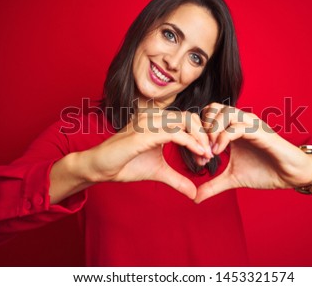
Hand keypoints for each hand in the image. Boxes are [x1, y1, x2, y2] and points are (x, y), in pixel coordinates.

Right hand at [82, 108, 212, 198]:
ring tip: (205, 157)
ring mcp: (149, 122)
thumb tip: (195, 193)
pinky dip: (190, 142)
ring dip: (200, 139)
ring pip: (186, 121)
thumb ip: (177, 179)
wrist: (101, 168)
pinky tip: (199, 154)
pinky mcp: (145, 132)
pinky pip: (175, 133)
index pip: (189, 120)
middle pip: (191, 117)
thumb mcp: (159, 172)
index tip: (207, 156)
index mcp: (159, 122)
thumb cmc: (126, 165)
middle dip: (205, 136)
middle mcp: (155, 117)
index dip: (201, 136)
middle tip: (210, 156)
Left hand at [195, 103, 311, 202]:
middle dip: (202, 128)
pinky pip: (237, 126)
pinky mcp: (260, 132)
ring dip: (212, 131)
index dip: (197, 132)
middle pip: (212, 107)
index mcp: (232, 129)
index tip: (196, 155)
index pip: (207, 115)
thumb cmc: (264, 171)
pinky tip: (218, 153)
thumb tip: (195, 198)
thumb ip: (213, 185)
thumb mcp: (232, 179)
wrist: (290, 175)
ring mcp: (250, 125)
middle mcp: (240, 122)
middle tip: (201, 150)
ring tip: (209, 152)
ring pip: (224, 112)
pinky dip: (223, 138)